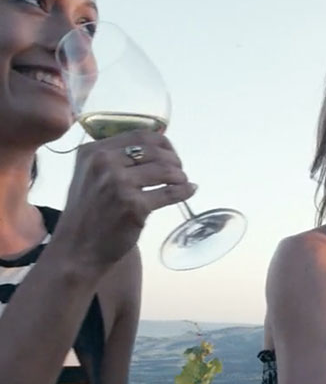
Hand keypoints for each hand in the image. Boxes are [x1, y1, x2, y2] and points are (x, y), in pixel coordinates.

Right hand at [52, 130, 195, 269]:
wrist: (78, 248)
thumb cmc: (87, 213)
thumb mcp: (90, 175)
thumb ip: (114, 159)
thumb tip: (157, 148)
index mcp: (93, 151)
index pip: (140, 135)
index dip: (163, 144)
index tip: (171, 155)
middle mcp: (104, 163)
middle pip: (156, 151)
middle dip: (174, 160)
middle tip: (179, 172)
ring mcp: (119, 184)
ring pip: (166, 170)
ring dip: (180, 176)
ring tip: (183, 182)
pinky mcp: (134, 206)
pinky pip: (170, 192)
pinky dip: (185, 191)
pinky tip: (189, 191)